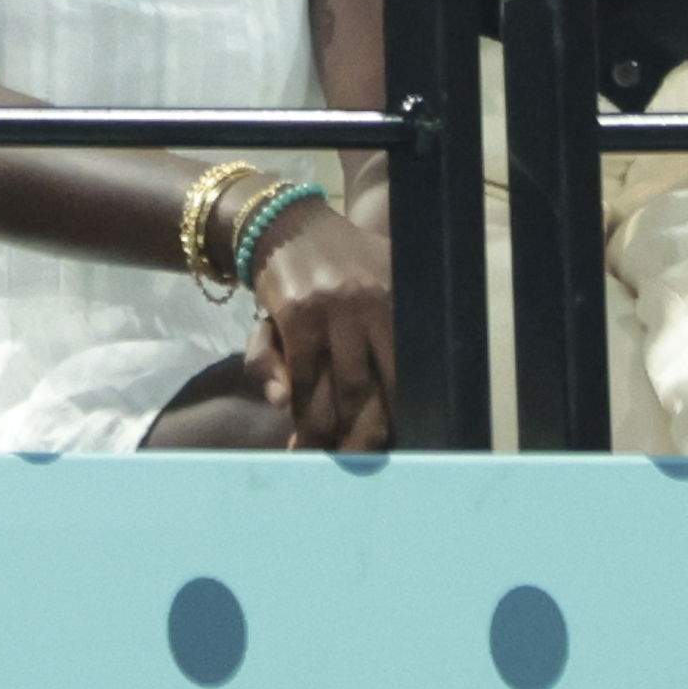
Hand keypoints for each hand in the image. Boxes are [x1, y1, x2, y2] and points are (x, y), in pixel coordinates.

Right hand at [245, 195, 392, 451]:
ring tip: (319, 455)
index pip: (402, 377)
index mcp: (396, 303)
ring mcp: (332, 312)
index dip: (394, 418)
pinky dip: (296, 405)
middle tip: (353, 465)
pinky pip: (300, 376)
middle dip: (360, 437)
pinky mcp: (296, 316)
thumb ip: (373, 344)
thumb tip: (362, 390)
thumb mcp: (364, 291)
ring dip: (325, 430)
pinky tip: (293, 422)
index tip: (389, 449)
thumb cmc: (334, 266)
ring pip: (334, 392)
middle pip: (370, 393)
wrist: (286, 223)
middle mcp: (370, 307)